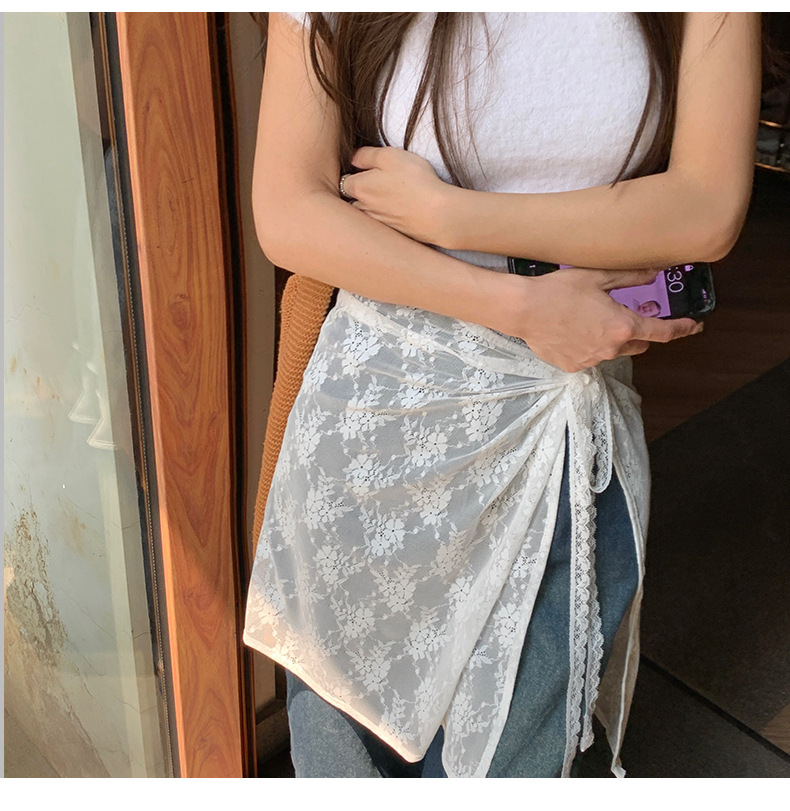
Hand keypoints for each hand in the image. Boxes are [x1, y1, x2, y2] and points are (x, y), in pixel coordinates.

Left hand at [341, 146, 450, 243]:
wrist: (438, 215)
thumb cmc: (416, 181)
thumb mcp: (390, 156)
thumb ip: (367, 155)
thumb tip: (352, 158)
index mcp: (360, 188)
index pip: (344, 181)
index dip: (353, 174)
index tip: (363, 171)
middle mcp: (363, 209)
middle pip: (351, 202)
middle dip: (358, 195)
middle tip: (375, 185)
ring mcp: (376, 225)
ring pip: (365, 216)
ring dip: (370, 209)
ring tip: (388, 200)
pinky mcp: (390, 235)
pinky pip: (380, 227)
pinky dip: (385, 220)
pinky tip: (399, 213)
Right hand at [503, 267, 703, 372]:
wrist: (523, 309)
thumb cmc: (558, 290)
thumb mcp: (598, 277)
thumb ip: (631, 276)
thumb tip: (655, 272)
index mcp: (623, 326)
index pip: (663, 332)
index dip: (683, 329)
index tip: (694, 326)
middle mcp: (611, 348)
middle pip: (639, 344)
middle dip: (639, 332)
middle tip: (626, 315)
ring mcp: (591, 360)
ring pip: (613, 352)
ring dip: (611, 339)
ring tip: (590, 320)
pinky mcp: (573, 366)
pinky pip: (590, 357)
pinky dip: (588, 346)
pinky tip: (572, 330)